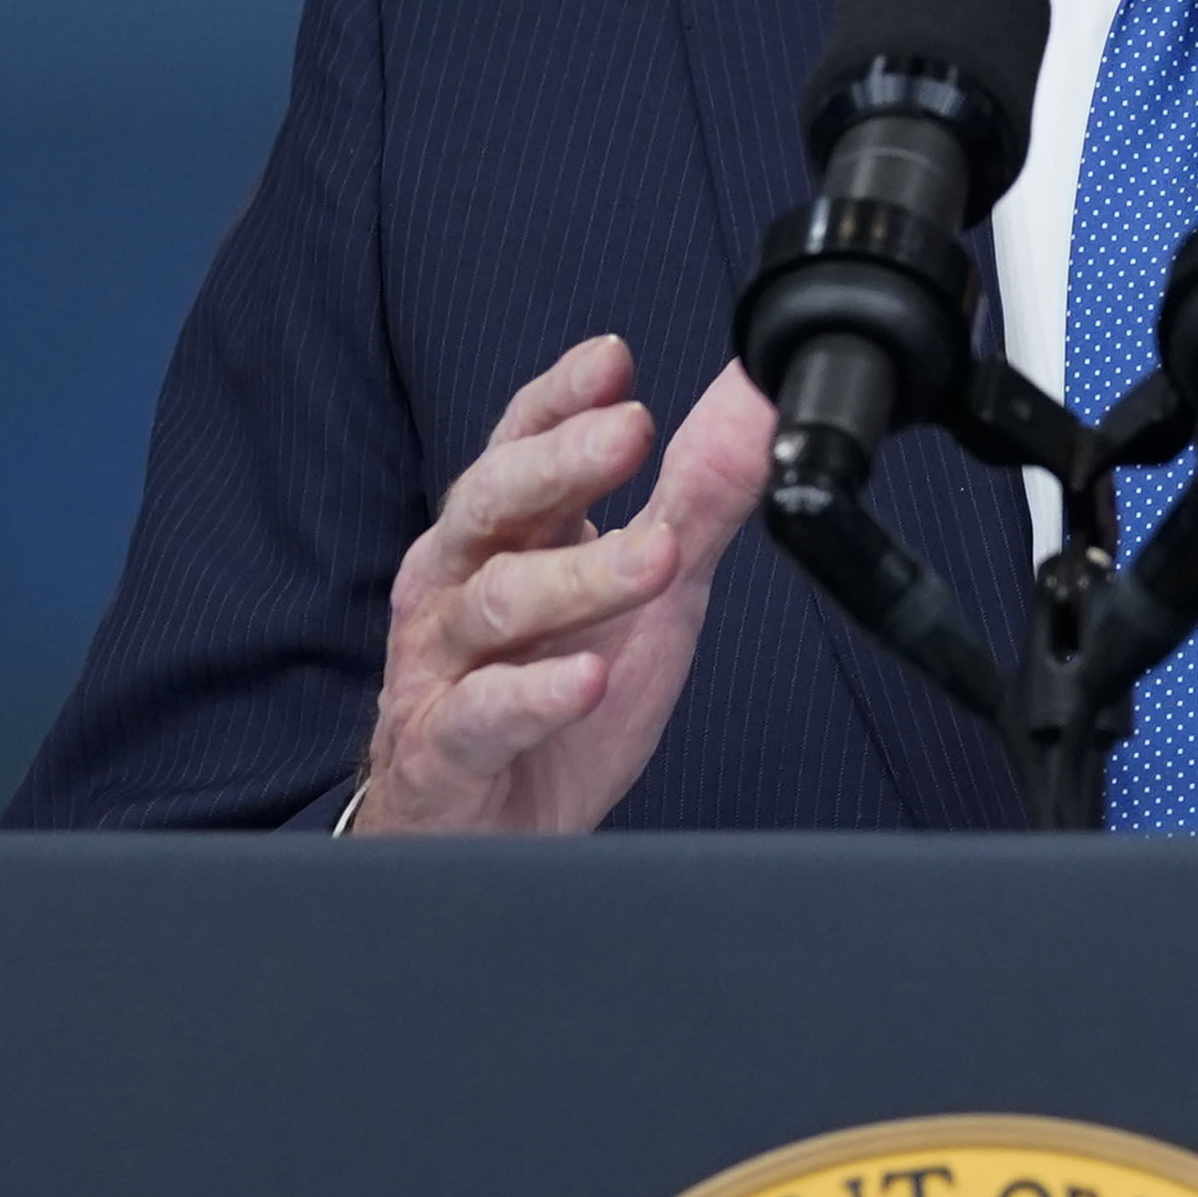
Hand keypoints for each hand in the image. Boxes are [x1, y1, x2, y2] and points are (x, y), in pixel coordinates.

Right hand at [351, 336, 770, 835]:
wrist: (494, 836)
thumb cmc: (561, 700)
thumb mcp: (653, 592)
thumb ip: (699, 496)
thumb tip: (756, 396)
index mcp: (501, 534)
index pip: (519, 443)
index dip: (560, 398)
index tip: (613, 359)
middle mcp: (456, 585)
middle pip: (492, 503)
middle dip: (561, 462)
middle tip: (631, 430)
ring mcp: (441, 668)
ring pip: (495, 604)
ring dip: (578, 575)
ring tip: (654, 557)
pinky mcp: (443, 752)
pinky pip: (481, 714)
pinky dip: (535, 694)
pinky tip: (587, 678)